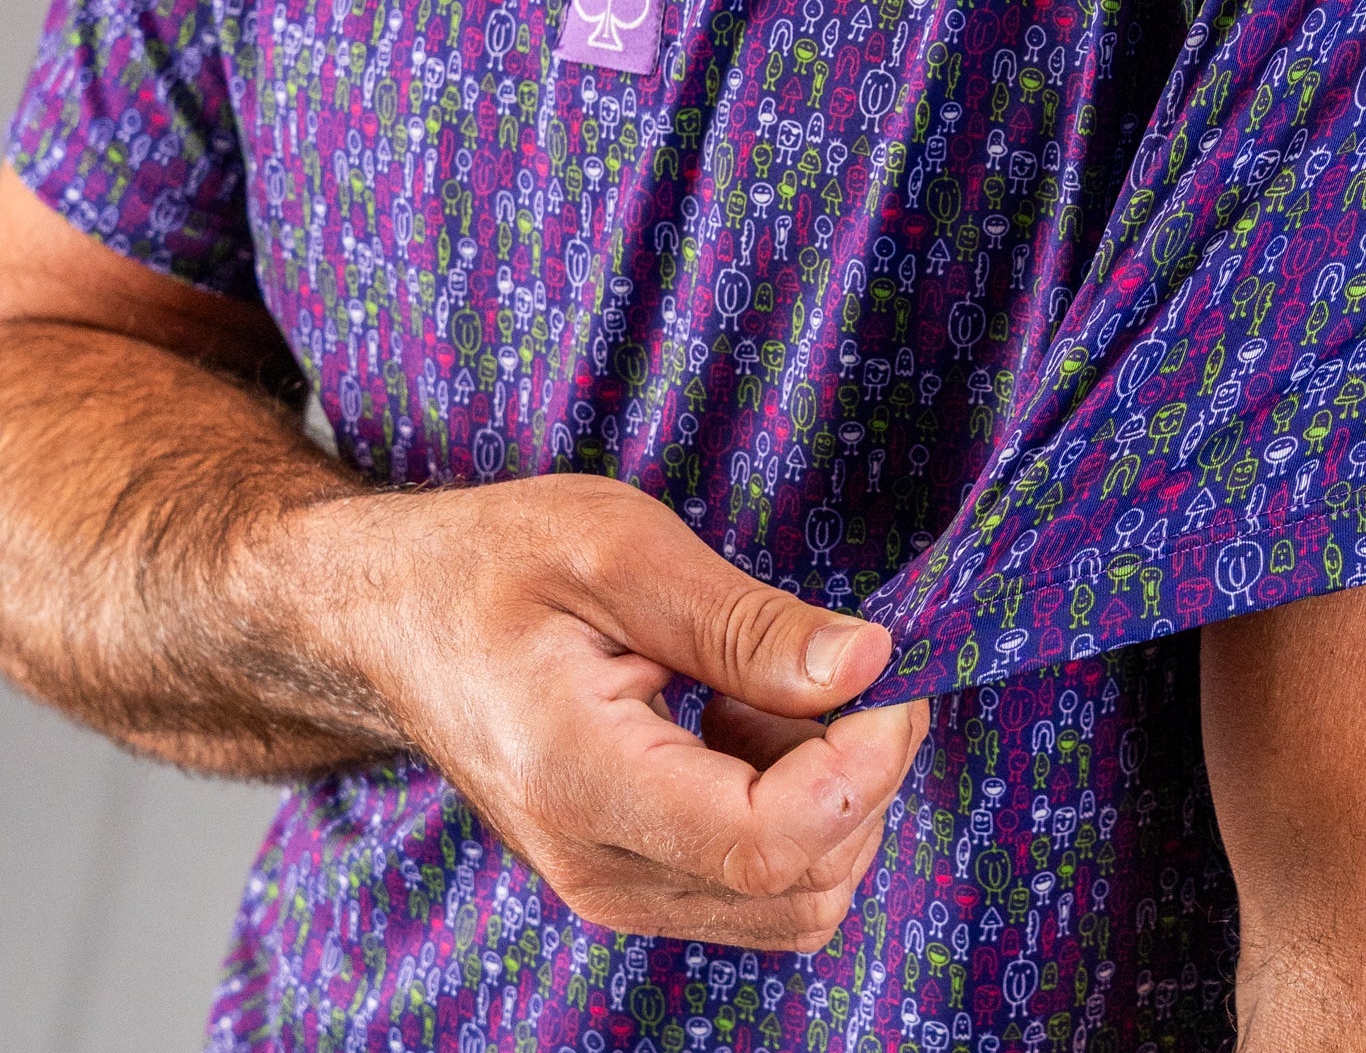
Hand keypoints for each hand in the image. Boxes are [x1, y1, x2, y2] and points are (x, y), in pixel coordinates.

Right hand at [300, 472, 928, 948]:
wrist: (391, 615)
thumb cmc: (493, 563)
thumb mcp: (621, 549)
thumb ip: (746, 623)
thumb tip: (866, 664)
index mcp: (581, 780)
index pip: (768, 842)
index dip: (863, 765)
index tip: (886, 673)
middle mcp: (596, 866)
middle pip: (800, 888)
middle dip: (861, 777)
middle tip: (842, 662)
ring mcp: (610, 887)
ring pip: (792, 902)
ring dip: (828, 798)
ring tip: (765, 688)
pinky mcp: (629, 879)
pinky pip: (754, 884)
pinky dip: (791, 811)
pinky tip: (742, 722)